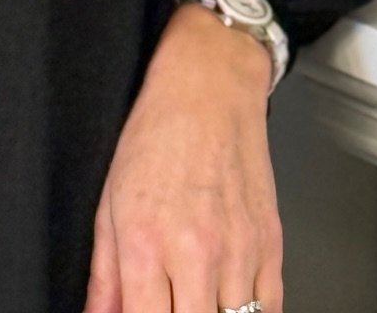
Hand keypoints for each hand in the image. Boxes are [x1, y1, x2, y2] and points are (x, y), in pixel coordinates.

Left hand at [81, 2, 283, 312]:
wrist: (210, 86)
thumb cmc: (158, 133)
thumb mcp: (109, 201)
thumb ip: (104, 275)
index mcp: (147, 244)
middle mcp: (196, 254)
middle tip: (169, 305)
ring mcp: (239, 252)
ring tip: (194, 298)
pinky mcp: (271, 245)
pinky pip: (270, 309)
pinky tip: (228, 302)